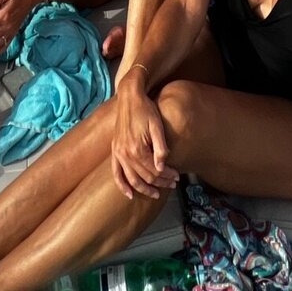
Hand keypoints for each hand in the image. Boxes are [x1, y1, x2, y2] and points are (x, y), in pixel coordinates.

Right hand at [111, 78, 177, 199]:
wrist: (129, 97)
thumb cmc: (146, 109)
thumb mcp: (157, 125)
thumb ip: (160, 147)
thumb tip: (162, 167)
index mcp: (137, 149)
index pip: (154, 171)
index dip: (167, 176)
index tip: (177, 176)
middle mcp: (125, 154)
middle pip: (144, 177)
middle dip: (160, 182)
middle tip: (172, 184)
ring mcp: (118, 153)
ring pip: (131, 179)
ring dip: (144, 188)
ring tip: (156, 193)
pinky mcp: (114, 150)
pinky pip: (115, 173)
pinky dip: (122, 185)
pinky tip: (129, 194)